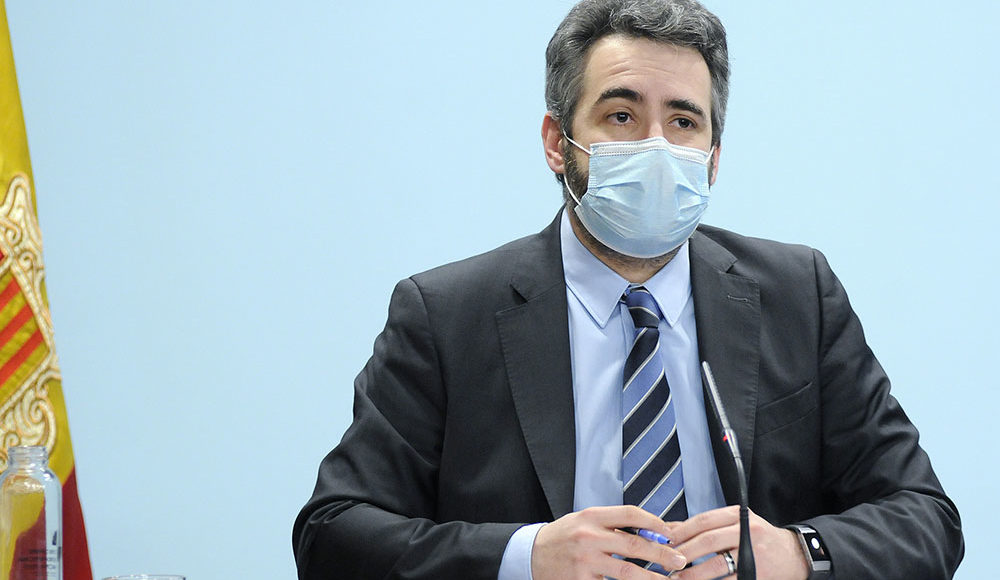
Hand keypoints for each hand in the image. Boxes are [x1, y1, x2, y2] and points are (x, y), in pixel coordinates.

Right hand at [531, 505, 687, 579]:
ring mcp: (584, 561)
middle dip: (661, 553)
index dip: (654, 522)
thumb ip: (614, 524)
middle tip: (679, 559)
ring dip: (651, 578)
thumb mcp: (585, 521)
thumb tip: (653, 528)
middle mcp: (588, 537)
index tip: (671, 532)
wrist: (531, 554)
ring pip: (626, 572)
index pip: (630, 514)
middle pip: (633, 544)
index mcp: (591, 516)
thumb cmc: (563, 537)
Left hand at [666, 506, 807, 579]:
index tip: (665, 540)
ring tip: (676, 578)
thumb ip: (706, 526)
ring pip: (716, 564)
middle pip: (707, 541)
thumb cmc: (760, 538)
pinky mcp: (757, 574)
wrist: (795, 554)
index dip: (681, 531)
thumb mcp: (736, 523)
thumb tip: (672, 529)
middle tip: (667, 561)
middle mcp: (747, 531)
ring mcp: (753, 553)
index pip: (703, 521)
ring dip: (693, 573)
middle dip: (684, 552)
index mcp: (738, 515)